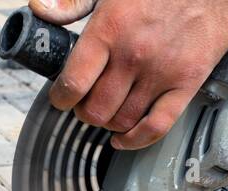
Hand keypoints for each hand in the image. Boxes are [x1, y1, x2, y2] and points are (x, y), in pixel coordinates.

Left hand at [33, 0, 227, 148]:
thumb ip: (73, 2)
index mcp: (110, 28)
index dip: (61, 98)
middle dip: (85, 112)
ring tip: (108, 111)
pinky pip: (157, 126)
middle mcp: (133, 55)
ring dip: (109, 124)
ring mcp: (161, 72)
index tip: (62, 97)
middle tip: (86, 104)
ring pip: (122, 121)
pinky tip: (124, 139)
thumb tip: (40, 10)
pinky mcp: (187, 81)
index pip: (73, 84)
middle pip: (96, 110)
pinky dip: (136, 140)